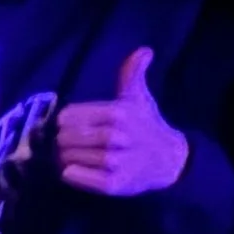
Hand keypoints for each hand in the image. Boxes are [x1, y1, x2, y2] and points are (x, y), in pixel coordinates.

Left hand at [57, 47, 189, 195]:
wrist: (169, 159)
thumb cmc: (146, 125)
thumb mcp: (138, 97)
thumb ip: (132, 73)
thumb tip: (144, 50)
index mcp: (117, 113)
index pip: (67, 117)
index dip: (66, 121)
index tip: (75, 124)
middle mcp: (115, 137)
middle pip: (65, 138)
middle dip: (63, 140)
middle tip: (72, 142)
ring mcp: (114, 162)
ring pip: (68, 157)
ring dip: (65, 157)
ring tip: (75, 155)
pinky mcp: (112, 184)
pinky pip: (75, 176)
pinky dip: (70, 173)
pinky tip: (77, 169)